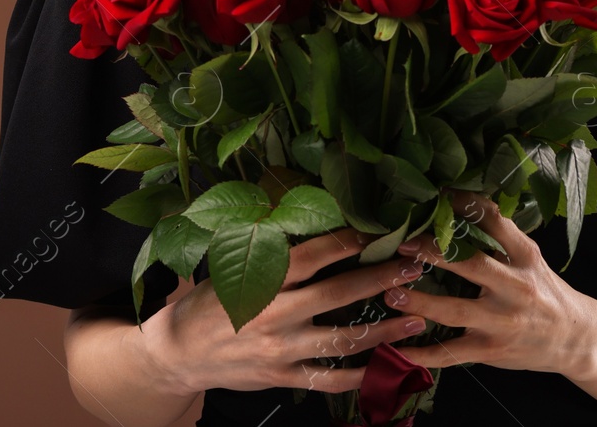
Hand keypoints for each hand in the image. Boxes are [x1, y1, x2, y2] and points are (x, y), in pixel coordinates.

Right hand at [140, 228, 426, 395]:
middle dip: (380, 278)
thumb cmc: (209, 302)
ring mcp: (279, 350)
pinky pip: (329, 378)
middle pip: (337, 294)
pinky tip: (388, 366)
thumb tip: (314, 219)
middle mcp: (273, 314)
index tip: (380, 231)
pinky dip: (361, 375)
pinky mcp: (281, 377)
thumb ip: (272, 253)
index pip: (312, 254)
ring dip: (385, 330)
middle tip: (415, 266)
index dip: (349, 241)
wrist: (178, 353)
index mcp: (260, 279)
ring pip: (342, 340)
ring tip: (418, 318)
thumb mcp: (231, 266)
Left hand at [385, 191, 595, 375]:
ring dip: (419, 302)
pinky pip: (451, 353)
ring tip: (390, 293)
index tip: (438, 195)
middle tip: (403, 245)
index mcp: (525, 256)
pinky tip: (397, 349)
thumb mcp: (531, 258)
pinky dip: (422, 354)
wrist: (574, 339)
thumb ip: (501, 237)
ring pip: (454, 311)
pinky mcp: (490, 350)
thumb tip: (461, 204)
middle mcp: (514, 286)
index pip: (495, 222)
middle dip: (434, 253)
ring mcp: (501, 321)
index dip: (465, 205)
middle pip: (470, 265)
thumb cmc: (545, 292)